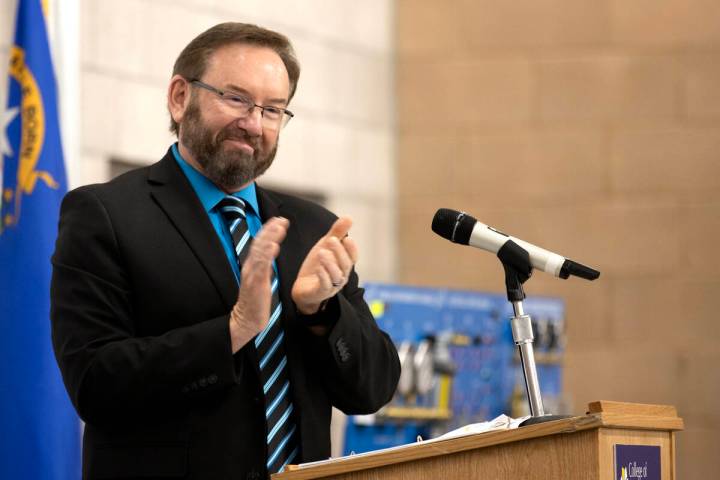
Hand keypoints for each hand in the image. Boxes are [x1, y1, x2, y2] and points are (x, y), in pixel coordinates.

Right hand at [229, 217, 288, 352]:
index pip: (259, 243)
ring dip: (270, 237)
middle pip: (259, 242)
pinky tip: (274, 246)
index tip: (278, 220)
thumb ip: (264, 266)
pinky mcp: (255, 283)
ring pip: (259, 251)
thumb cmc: (255, 301)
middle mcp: (250, 267)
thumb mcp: (260, 279)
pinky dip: (267, 254)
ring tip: (280, 227)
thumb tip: (271, 254)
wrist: (247, 319)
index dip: (268, 230)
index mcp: (252, 265)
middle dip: (270, 229)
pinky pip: (261, 266)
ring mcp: (252, 274)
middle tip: (281, 219)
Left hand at [291, 217, 358, 314]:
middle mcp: (341, 276)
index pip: (353, 257)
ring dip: (330, 263)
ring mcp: (332, 286)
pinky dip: (323, 276)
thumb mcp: (325, 246)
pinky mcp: (321, 293)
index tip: (347, 238)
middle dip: (339, 252)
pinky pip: (325, 285)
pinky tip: (318, 268)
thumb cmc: (317, 265)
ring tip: (322, 252)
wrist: (303, 287)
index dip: (351, 249)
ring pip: (336, 275)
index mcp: (344, 264)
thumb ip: (337, 233)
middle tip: (331, 240)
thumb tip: (349, 217)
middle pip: (345, 265)